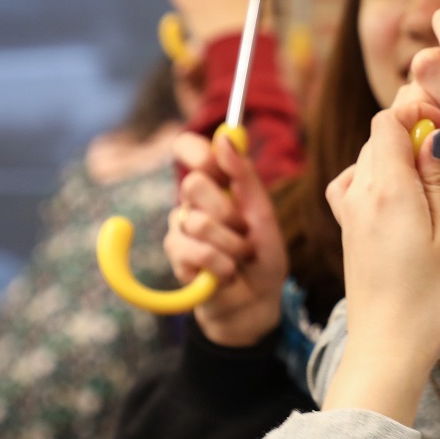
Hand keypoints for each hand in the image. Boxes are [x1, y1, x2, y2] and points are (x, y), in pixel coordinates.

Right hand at [166, 131, 286, 346]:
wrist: (257, 303)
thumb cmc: (263, 257)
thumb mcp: (264, 214)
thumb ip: (245, 176)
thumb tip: (226, 135)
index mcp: (215, 184)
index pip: (187, 149)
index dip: (197, 150)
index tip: (215, 160)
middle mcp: (193, 202)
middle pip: (193, 184)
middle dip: (229, 211)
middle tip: (245, 231)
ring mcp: (179, 229)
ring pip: (196, 221)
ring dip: (231, 244)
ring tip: (241, 257)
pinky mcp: (175, 257)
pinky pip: (192, 250)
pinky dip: (220, 265)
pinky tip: (227, 274)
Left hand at [322, 113, 439, 422]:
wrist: (388, 350)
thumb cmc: (429, 298)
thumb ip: (438, 179)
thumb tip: (433, 134)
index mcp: (387, 188)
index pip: (388, 118)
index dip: (419, 113)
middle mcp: (359, 193)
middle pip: (378, 136)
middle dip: (412, 133)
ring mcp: (348, 213)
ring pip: (367, 158)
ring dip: (397, 158)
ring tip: (431, 182)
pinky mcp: (347, 231)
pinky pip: (355, 185)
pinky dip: (377, 179)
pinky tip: (400, 198)